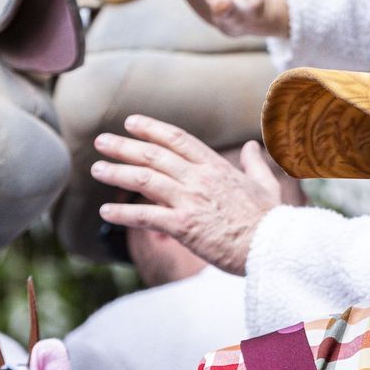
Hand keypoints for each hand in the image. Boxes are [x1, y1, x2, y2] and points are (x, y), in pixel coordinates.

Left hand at [91, 116, 283, 274]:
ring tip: (96, 169)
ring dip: (117, 173)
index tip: (131, 122)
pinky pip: (145, 216)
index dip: (152, 129)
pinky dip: (123, 213)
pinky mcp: (183, 226)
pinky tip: (106, 211)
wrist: (273, 247)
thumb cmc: (271, 219)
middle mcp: (199, 179)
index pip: (178, 140)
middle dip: (124, 146)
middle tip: (101, 141)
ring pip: (144, 180)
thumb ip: (255, 163)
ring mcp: (190, 201)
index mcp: (217, 167)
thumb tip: (251, 146)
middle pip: (154, 156)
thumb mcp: (267, 184)